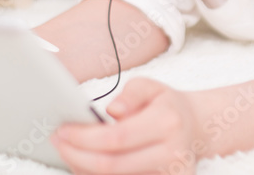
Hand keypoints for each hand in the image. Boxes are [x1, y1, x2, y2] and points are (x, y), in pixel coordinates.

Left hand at [51, 78, 202, 174]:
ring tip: (68, 152)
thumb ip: (131, 94)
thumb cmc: (168, 106)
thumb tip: (112, 110)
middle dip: (77, 155)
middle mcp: (172, 155)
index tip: (63, 131)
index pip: (117, 137)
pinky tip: (84, 163)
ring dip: (84, 168)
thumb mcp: (153, 87)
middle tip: (57, 142)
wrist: (196, 130)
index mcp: (168, 123)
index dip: (85, 137)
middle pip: (113, 165)